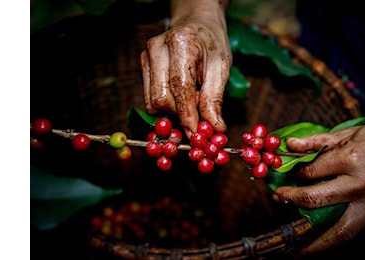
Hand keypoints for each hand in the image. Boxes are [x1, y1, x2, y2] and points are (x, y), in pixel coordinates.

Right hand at [140, 0, 231, 137]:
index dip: (187, 115)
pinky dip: (166, 105)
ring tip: (191, 101)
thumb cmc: (211, 46)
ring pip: (152, 102)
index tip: (196, 134)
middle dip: (180, 114)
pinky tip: (180, 97)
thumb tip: (214, 128)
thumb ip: (214, 98)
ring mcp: (146, 57)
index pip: (180, 87)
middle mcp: (157, 48)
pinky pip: (150, 98)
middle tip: (199, 115)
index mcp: (181, 43)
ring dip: (173, 112)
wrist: (196, 26)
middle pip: (161, 98)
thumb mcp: (222, 68)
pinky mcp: (142, 66)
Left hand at [272, 123, 364, 254]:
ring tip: (295, 250)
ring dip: (313, 243)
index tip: (286, 175)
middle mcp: (359, 185)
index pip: (311, 172)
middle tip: (279, 198)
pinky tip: (317, 246)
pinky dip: (332, 242)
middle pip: (316, 199)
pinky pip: (351, 233)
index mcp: (351, 160)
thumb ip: (317, 142)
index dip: (294, 174)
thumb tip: (289, 146)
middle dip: (292, 199)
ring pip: (337, 230)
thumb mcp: (349, 134)